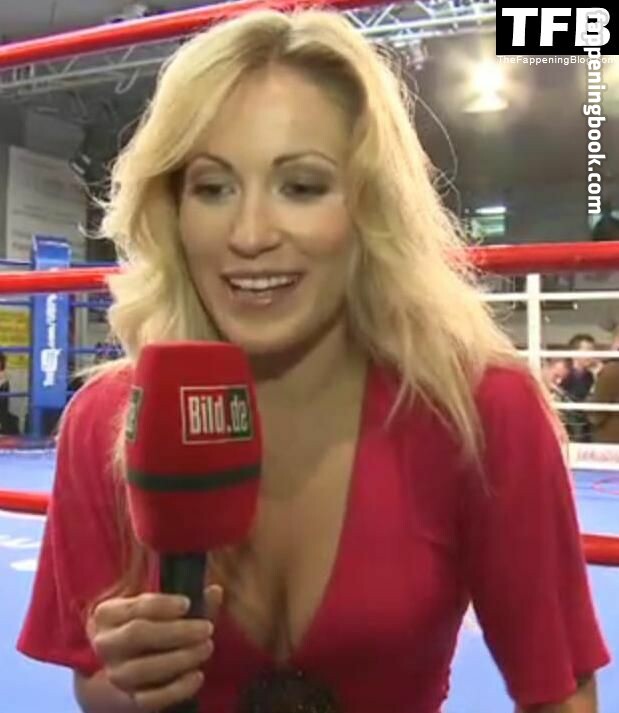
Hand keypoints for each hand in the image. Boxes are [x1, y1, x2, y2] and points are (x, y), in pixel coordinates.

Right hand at [89, 585, 222, 711]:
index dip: (163, 604)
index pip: (135, 606)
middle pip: (137, 635)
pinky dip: (176, 689)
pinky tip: (197, 676)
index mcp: (109, 613)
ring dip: (179, 658)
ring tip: (206, 648)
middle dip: (176, 631)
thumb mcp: (158, 606)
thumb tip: (215, 592)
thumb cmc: (147, 623)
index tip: (188, 604)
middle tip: (207, 628)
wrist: (124, 661)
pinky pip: (150, 699)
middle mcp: (106, 643)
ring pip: (142, 669)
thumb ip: (188, 601)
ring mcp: (115, 673)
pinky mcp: (127, 699)